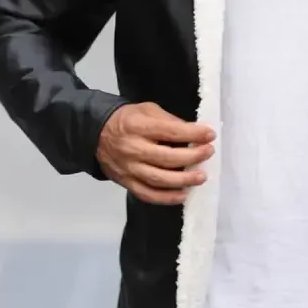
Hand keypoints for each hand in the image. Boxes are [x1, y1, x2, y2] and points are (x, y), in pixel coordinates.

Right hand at [97, 102, 215, 205]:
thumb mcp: (147, 110)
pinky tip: (183, 195)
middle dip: (192, 156)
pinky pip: (147, 194)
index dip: (193, 133)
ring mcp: (129, 168)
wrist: (96, 134)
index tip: (210, 135)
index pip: (170, 131)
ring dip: (183, 180)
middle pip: (167, 157)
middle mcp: (133, 149)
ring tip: (201, 177)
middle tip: (208, 153)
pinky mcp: (126, 183)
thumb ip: (169, 120)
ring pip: (159, 179)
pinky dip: (166, 198)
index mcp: (139, 126)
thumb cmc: (128, 120)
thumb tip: (193, 132)